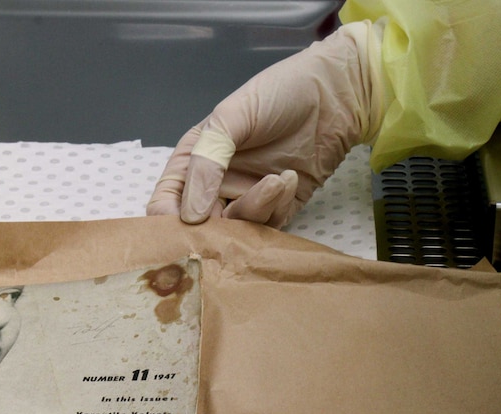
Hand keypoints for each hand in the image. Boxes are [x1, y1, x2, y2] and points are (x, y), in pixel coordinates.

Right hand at [147, 20, 384, 227]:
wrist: (335, 96)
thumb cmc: (278, 94)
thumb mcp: (231, 117)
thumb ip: (206, 164)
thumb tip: (190, 216)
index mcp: (192, 162)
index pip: (165, 205)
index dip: (169, 223)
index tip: (188, 227)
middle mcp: (215, 186)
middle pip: (200, 229)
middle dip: (217, 227)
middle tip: (239, 208)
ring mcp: (246, 199)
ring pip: (235, 231)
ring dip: (255, 208)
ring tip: (276, 178)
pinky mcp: (277, 210)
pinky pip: (267, 228)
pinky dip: (276, 207)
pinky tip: (288, 178)